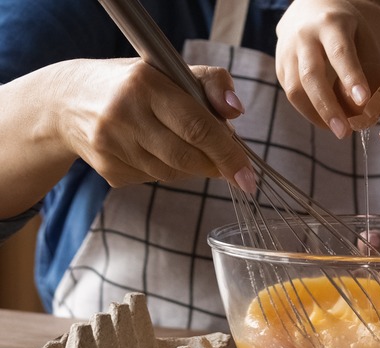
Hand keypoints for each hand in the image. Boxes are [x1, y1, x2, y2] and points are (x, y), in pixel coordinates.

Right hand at [54, 58, 250, 187]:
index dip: (228, 154)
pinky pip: (155, 179)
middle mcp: (124, 115)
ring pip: (173, 172)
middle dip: (215, 165)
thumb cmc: (134, 85)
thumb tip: (236, 112)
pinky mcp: (108, 170)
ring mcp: (112, 146)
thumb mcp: (171, 71)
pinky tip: (157, 151)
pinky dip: (168, 170)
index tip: (248, 175)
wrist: (67, 103)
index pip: (197, 127)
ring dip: (192, 166)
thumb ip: (212, 84)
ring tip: (187, 145)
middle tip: (229, 165)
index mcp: (145, 85)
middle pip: (187, 157)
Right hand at [275, 0, 379, 137]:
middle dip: (328, 107)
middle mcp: (304, 36)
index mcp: (330, 24)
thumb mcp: (362, 34)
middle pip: (311, 76)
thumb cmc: (344, 26)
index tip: (363, 101)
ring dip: (316, 115)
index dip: (351, 78)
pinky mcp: (280, 67)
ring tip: (338, 130)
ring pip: (295, 90)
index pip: (340, 53)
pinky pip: (291, 94)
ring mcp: (287, 52)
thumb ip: (371, 64)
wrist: (307, 8)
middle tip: (345, 132)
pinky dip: (309, 112)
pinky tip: (327, 121)